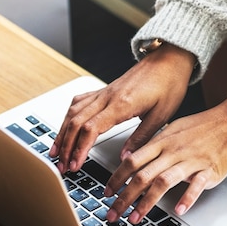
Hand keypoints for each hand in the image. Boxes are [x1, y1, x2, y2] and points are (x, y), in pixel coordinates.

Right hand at [50, 43, 194, 172]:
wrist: (169, 59)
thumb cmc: (169, 83)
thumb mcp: (161, 115)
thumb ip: (141, 137)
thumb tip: (126, 157)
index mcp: (122, 104)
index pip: (91, 128)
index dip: (80, 149)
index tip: (76, 164)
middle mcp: (107, 97)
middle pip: (76, 122)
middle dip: (66, 147)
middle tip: (63, 166)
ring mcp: (104, 92)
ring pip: (73, 112)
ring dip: (62, 133)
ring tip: (57, 152)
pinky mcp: (104, 90)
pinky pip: (79, 102)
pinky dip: (69, 117)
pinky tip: (66, 126)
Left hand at [104, 104, 226, 223]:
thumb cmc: (204, 126)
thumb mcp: (174, 130)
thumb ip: (154, 144)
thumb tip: (133, 156)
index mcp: (163, 142)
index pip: (132, 161)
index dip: (116, 178)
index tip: (107, 193)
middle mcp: (173, 151)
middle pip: (142, 175)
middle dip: (124, 197)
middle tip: (112, 213)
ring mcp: (191, 161)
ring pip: (162, 182)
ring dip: (146, 203)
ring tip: (135, 218)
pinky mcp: (209, 170)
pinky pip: (196, 185)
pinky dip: (186, 198)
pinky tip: (178, 210)